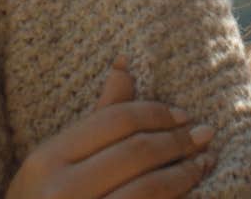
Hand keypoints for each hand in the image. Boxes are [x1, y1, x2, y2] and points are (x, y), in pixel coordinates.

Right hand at [5, 57, 215, 198]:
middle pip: (135, 151)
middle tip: (204, 134)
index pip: (114, 120)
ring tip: (204, 162)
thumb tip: (125, 64)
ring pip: (148, 187)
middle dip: (177, 141)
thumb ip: (95, 118)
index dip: (156, 112)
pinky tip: (190, 192)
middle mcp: (59, 190)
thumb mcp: (55, 162)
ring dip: (184, 173)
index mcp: (45, 159)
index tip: (183, 114)